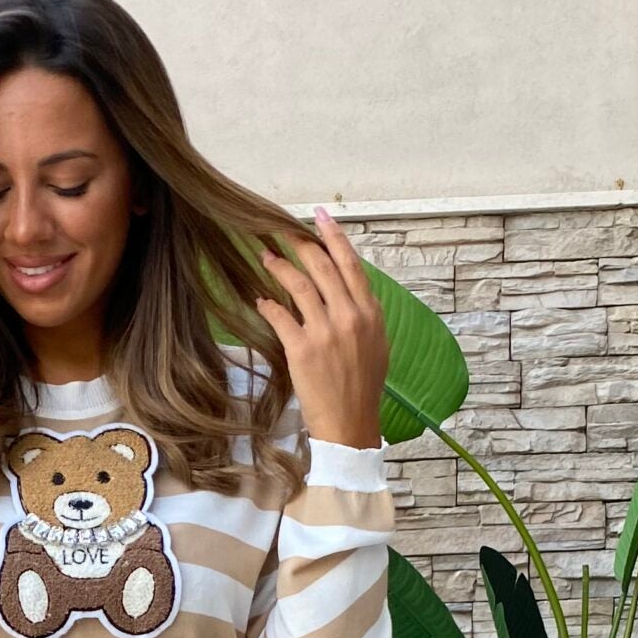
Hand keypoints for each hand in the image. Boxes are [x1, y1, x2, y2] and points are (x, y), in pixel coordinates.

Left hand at [254, 205, 385, 450]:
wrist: (351, 423)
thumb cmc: (363, 386)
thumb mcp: (376, 344)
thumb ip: (362, 314)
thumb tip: (346, 291)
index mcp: (370, 312)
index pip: (350, 264)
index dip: (334, 236)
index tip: (321, 215)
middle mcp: (350, 317)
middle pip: (321, 266)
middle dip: (299, 243)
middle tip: (281, 231)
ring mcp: (326, 332)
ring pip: (299, 285)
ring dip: (278, 266)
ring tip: (265, 256)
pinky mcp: (302, 349)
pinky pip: (280, 315)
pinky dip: (268, 304)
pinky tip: (260, 299)